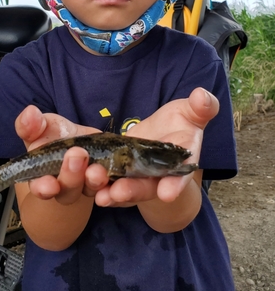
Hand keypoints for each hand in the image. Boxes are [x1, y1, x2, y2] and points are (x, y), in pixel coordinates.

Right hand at [14, 105, 109, 204]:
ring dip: (95, 180)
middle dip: (72, 176)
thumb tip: (29, 113)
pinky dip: (118, 185)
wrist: (82, 142)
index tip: (49, 185)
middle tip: (77, 155)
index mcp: (44, 177)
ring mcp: (89, 186)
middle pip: (68, 190)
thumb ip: (32, 124)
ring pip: (92, 189)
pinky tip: (121, 177)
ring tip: (98, 169)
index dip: (44, 188)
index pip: (41, 188)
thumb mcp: (43, 126)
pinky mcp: (111, 180)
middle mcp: (66, 187)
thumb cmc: (55, 135)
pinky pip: (115, 186)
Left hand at [93, 87, 218, 206]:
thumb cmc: (181, 121)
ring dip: (112, 193)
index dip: (175, 184)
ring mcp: (138, 176)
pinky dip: (99, 186)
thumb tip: (203, 95)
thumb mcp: (192, 112)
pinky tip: (87, 186)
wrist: (164, 133)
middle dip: (134, 191)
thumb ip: (201, 107)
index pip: (179, 174)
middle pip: (147, 186)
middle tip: (119, 193)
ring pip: (125, 189)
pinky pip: (109, 183)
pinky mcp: (120, 173)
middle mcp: (159, 175)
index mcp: (181, 161)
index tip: (167, 193)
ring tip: (100, 196)